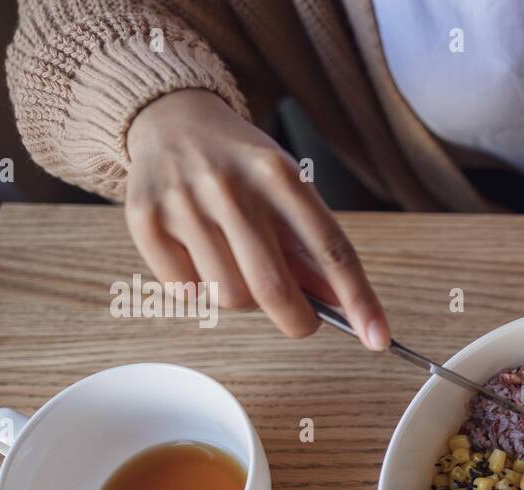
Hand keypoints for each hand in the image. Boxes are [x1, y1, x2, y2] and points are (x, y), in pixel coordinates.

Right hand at [124, 89, 388, 348]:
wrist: (170, 116)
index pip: (331, 248)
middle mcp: (230, 186)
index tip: (378, 338)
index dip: (359, 300)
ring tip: (238, 265)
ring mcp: (183, 202)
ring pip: (229, 297)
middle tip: (301, 320)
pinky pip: (186, 293)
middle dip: (296, 320)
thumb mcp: (286, 188)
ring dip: (244, 299)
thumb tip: (339, 308)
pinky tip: (201, 257)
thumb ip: (311, 247)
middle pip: (272, 288)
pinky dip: (201, 291)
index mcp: (279, 174)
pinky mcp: (145, 219)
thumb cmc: (240, 163)